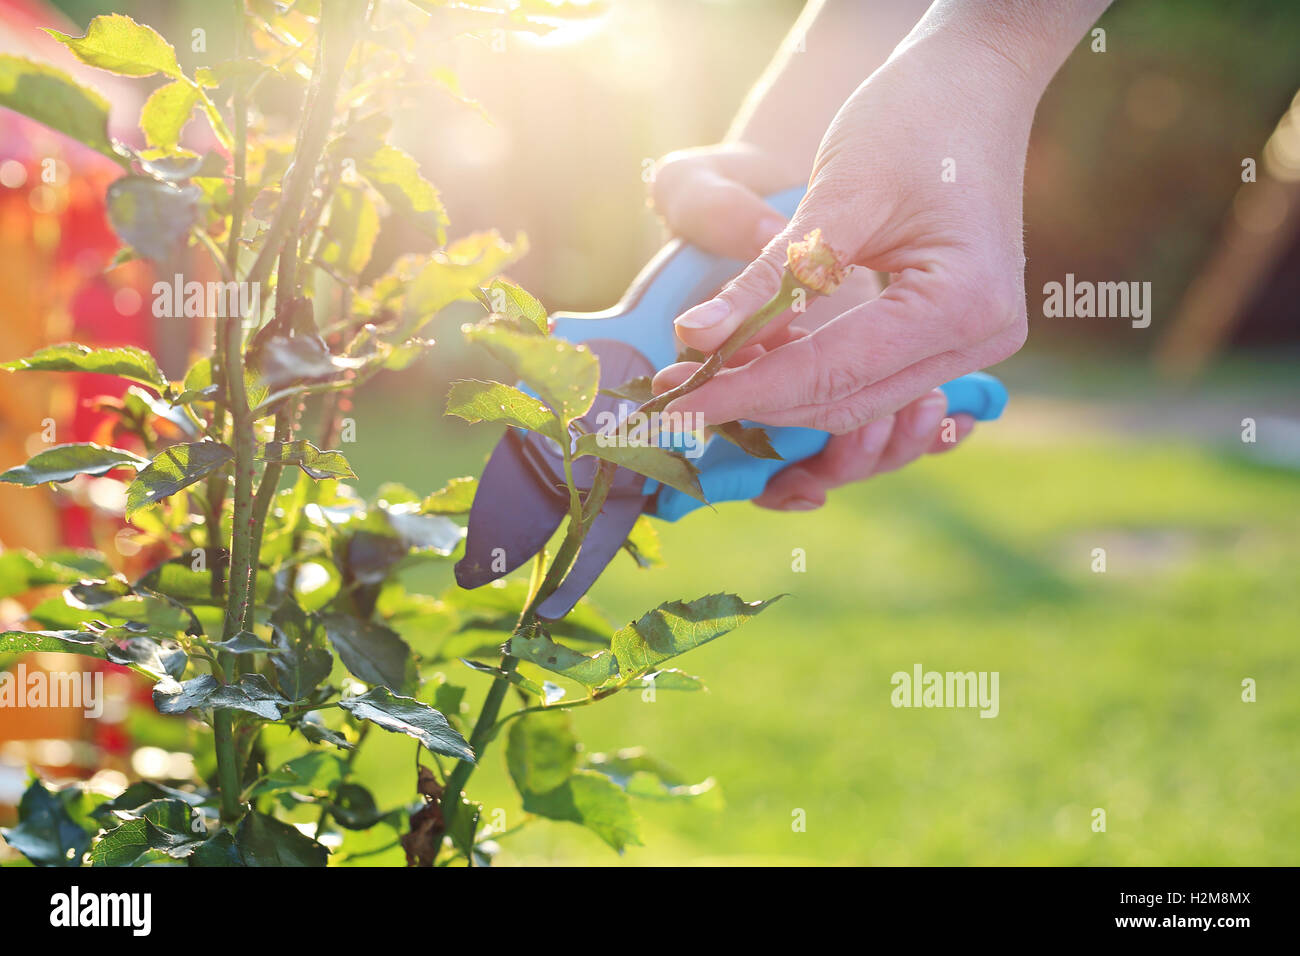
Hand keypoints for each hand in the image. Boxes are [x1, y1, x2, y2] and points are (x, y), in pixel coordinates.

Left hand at [650, 142, 977, 510]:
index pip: (832, 373)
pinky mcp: (954, 338)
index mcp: (963, 303)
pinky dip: (812, 373)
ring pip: (857, 401)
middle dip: (757, 398)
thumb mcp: (835, 195)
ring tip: (710, 365)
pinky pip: (872, 378)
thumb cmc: (911, 119)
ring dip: (780, 392)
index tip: (674, 396)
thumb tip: (695, 338)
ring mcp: (974, 344)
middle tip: (678, 383)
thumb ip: (768, 277)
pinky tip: (757, 353)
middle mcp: (981, 338)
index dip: (746, 390)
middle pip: (845, 402)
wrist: (972, 84)